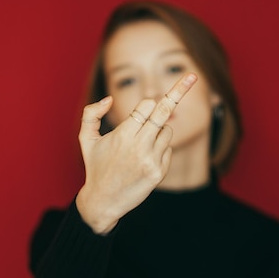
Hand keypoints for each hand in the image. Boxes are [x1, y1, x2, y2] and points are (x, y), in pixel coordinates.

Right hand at [75, 73, 197, 233]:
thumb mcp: (86, 139)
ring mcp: (151, 160)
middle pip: (164, 111)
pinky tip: (144, 160)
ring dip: (159, 131)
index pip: (147, 105)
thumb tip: (109, 99)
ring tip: (141, 145)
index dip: (146, 104)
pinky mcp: (159, 173)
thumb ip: (91, 113)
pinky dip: (160, 150)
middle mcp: (139, 146)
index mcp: (123, 134)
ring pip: (167, 131)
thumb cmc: (95, 166)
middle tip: (192, 76)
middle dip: (178, 92)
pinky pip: (168, 150)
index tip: (148, 104)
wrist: (103, 201)